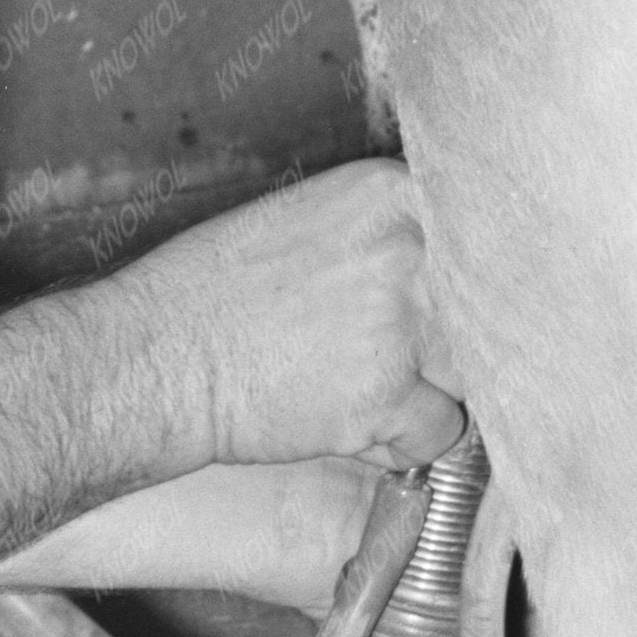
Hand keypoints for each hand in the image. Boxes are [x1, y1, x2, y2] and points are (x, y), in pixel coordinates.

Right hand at [124, 159, 459, 471]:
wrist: (152, 358)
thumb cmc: (215, 293)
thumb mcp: (309, 222)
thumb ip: (389, 235)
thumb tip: (459, 273)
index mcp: (392, 191)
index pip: (484, 241)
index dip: (473, 287)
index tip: (458, 309)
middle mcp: (408, 245)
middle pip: (484, 310)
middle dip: (454, 346)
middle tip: (398, 361)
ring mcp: (401, 319)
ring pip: (473, 373)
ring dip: (433, 393)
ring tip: (367, 390)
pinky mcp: (386, 393)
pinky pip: (442, 434)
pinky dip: (406, 445)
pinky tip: (355, 426)